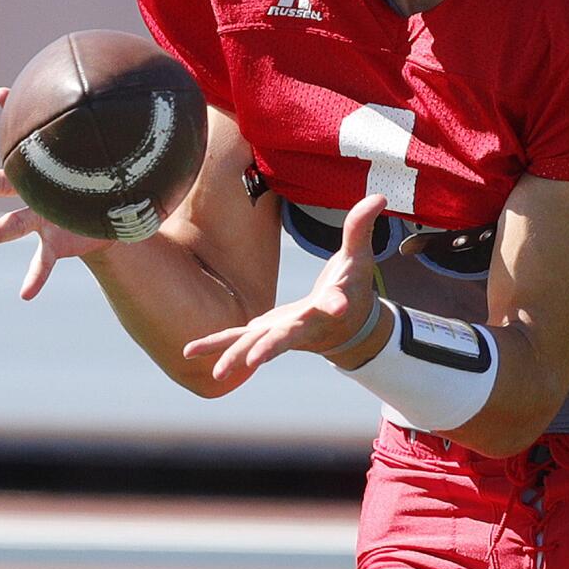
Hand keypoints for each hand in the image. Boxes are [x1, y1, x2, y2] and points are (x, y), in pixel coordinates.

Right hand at [0, 87, 113, 299]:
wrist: (111, 214)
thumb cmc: (93, 181)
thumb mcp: (84, 156)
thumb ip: (62, 127)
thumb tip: (27, 95)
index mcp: (37, 178)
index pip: (9, 162)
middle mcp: (33, 199)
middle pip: (2, 188)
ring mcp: (41, 224)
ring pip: (13, 226)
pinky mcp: (56, 246)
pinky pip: (42, 264)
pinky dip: (33, 278)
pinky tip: (24, 294)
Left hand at [183, 193, 386, 390]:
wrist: (346, 326)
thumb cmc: (353, 288)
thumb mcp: (359, 257)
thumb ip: (361, 229)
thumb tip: (379, 197)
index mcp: (330, 306)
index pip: (335, 302)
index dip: (337, 302)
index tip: (340, 306)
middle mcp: (304, 326)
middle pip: (287, 337)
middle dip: (271, 347)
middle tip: (256, 360)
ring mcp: (282, 332)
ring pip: (257, 345)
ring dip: (237, 356)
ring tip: (219, 372)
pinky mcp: (264, 332)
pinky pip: (237, 339)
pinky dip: (216, 344)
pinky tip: (189, 351)